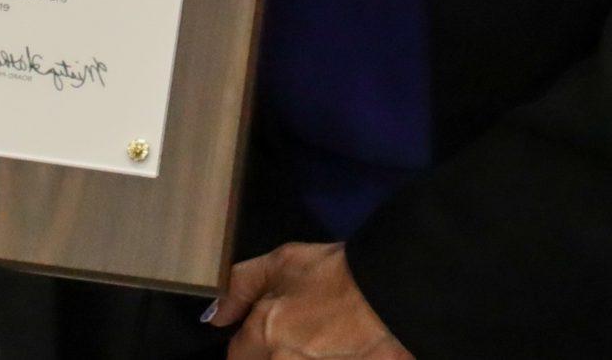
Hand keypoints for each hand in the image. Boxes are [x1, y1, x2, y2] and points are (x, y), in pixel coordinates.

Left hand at [210, 242, 411, 358]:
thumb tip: (215, 316)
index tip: (262, 334)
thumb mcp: (284, 261)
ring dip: (298, 354)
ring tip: (320, 341)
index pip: (235, 358)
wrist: (396, 293)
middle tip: (299, 332)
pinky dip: (323, 357)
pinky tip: (334, 349)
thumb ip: (241, 286)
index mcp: (264, 337)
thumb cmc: (337, 273)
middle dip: (271, 353)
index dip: (247, 346)